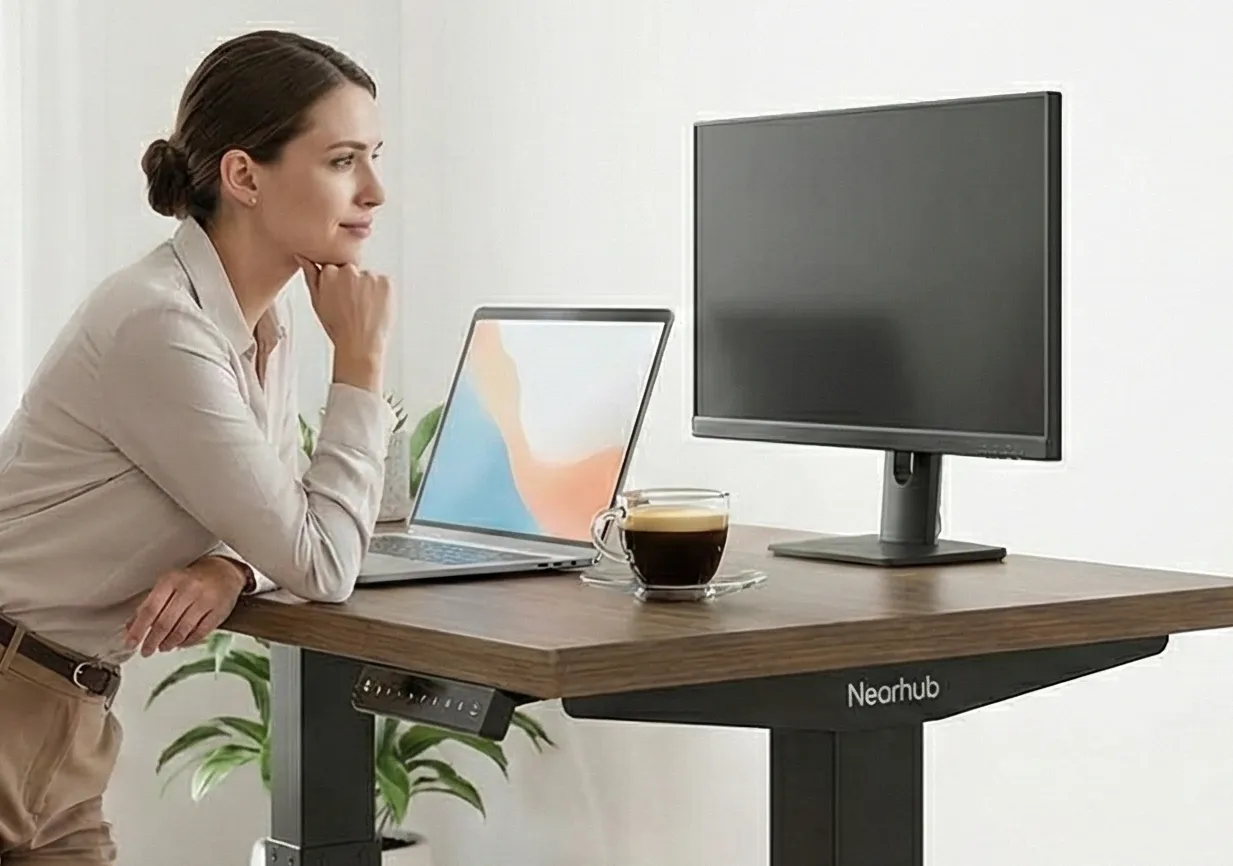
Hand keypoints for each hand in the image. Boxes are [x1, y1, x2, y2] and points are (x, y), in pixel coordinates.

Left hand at [125, 556, 248, 656]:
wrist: (224, 572)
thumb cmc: (192, 579)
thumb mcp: (168, 584)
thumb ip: (149, 604)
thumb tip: (131, 626)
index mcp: (171, 580)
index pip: (150, 609)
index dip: (138, 629)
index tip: (131, 642)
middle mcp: (188, 589)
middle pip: (165, 622)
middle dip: (152, 640)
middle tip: (146, 650)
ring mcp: (205, 600)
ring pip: (182, 629)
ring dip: (169, 642)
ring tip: (163, 647)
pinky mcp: (219, 612)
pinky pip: (200, 633)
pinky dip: (187, 641)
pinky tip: (181, 643)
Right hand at [297, 257, 391, 390]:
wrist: (359, 344)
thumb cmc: (338, 327)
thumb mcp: (317, 302)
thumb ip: (311, 277)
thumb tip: (302, 257)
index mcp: (330, 273)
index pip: (335, 268)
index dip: (338, 285)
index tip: (341, 298)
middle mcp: (349, 271)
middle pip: (352, 271)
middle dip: (353, 284)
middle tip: (353, 306)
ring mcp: (369, 275)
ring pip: (369, 277)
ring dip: (368, 288)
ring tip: (364, 309)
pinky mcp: (386, 281)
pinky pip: (384, 282)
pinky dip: (382, 293)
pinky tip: (375, 308)